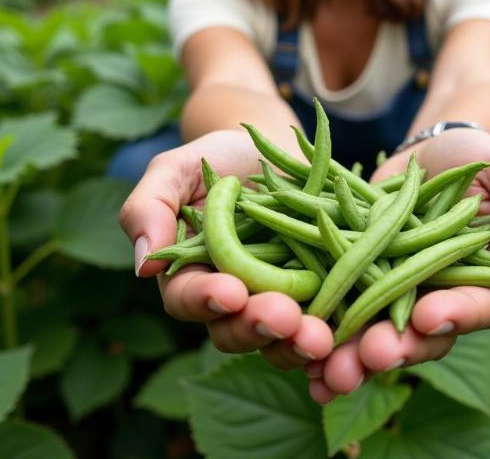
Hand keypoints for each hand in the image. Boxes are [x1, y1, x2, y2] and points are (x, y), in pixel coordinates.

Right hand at [119, 129, 333, 372]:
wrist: (275, 147)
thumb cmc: (217, 157)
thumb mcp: (175, 169)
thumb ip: (149, 208)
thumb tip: (144, 266)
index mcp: (191, 274)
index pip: (188, 299)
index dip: (206, 300)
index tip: (230, 292)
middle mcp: (232, 298)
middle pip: (235, 330)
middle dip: (257, 328)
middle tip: (282, 317)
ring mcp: (276, 298)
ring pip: (278, 338)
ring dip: (296, 342)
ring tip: (318, 336)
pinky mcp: (317, 292)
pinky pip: (322, 321)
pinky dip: (334, 332)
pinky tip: (345, 332)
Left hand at [304, 127, 489, 402]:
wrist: (426, 153)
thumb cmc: (479, 160)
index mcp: (486, 282)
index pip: (479, 307)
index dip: (457, 315)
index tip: (430, 316)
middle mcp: (440, 297)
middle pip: (421, 335)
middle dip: (395, 349)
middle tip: (370, 356)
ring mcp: (395, 292)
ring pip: (375, 332)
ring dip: (350, 355)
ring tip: (326, 368)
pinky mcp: (358, 278)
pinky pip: (339, 306)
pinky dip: (320, 327)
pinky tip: (299, 348)